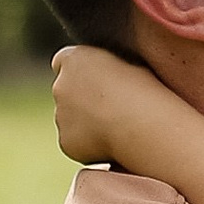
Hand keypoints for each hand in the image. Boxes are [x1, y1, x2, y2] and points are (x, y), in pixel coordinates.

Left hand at [51, 42, 151, 165]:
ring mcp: (60, 115)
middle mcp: (60, 86)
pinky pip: (74, 141)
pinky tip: (111, 141)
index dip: (81, 70)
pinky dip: (87, 143)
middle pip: (65, 90)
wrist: (140, 123)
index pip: (64, 61)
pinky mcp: (66, 141)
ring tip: (117, 126)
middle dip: (81, 98)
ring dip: (85, 121)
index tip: (97, 79)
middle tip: (110, 106)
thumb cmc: (143, 89)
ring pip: (69, 118)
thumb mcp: (130, 63)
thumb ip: (110, 67)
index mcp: (75, 59)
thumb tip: (112, 74)